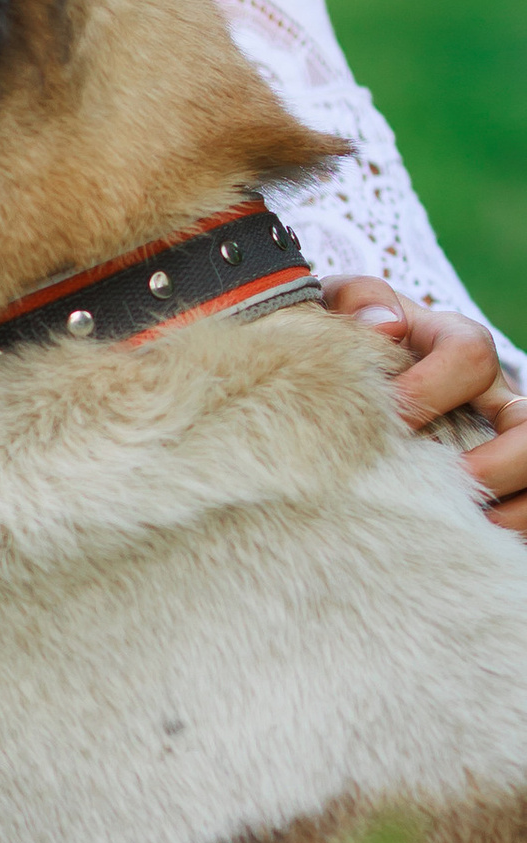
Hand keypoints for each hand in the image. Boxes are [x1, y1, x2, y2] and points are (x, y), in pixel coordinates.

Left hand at [325, 278, 526, 535]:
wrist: (335, 379)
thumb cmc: (339, 343)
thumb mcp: (338, 309)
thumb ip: (359, 301)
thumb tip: (387, 327)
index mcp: (452, 342)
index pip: (471, 353)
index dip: (430, 388)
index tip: (388, 419)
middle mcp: (490, 392)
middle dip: (495, 462)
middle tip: (440, 483)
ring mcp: (499, 437)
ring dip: (513, 507)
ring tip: (459, 525)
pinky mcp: (496, 478)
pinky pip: (523, 507)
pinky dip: (510, 527)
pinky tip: (464, 542)